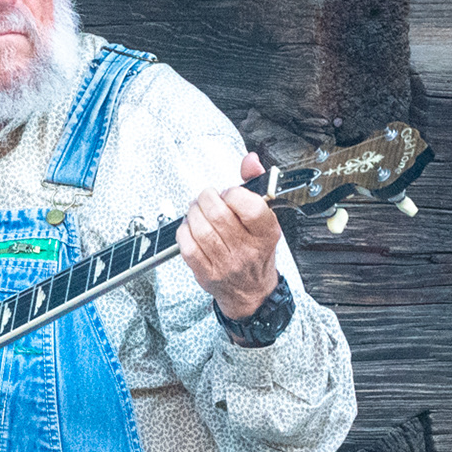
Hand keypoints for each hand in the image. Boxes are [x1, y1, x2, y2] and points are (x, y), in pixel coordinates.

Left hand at [179, 153, 283, 319]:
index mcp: (266, 233)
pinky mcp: (207, 274)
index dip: (233, 193)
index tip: (229, 193)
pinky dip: (184, 232)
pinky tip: (190, 228)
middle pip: (218, 215)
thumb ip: (256, 185)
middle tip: (206, 198)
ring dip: (193, 213)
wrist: (252, 291)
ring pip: (201, 229)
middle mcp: (248, 250)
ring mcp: (226, 264)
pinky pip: (188, 247)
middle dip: (206, 198)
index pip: (250, 206)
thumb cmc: (256, 250)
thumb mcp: (264, 218)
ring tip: (197, 210)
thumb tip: (249, 160)